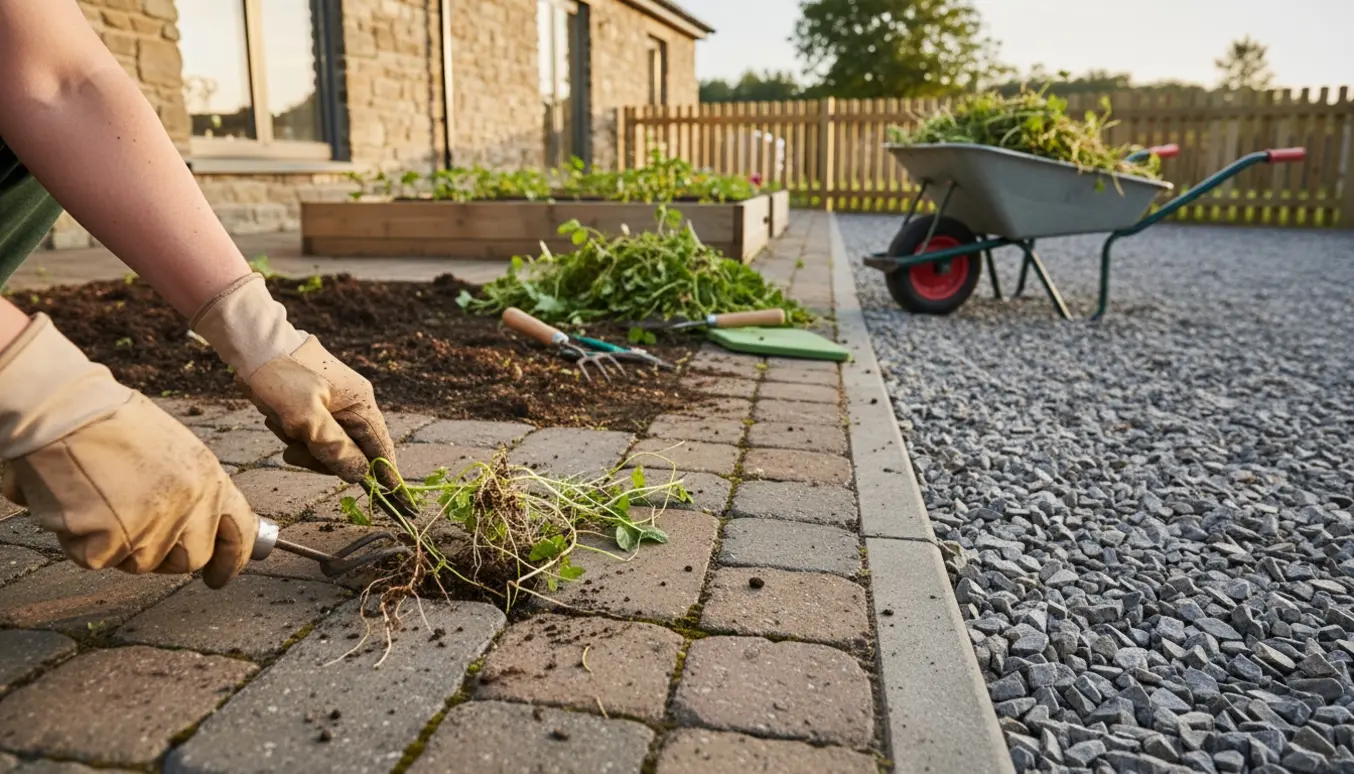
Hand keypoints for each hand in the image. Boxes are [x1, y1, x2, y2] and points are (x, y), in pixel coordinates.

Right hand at [0, 314, 254, 587]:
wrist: (62, 413)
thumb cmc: (109, 424)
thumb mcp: (172, 450)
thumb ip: (190, 489)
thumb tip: (197, 528)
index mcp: (209, 477)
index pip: (238, 532)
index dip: (230, 560)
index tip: (219, 577)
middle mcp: (190, 503)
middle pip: (189, 559)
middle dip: (165, 556)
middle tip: (134, 532)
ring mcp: (153, 524)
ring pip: (140, 562)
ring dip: (119, 544)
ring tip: (99, 500)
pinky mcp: (112, 540)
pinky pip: (98, 559)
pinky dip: (82, 541)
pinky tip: (76, 505)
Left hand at [190, 273, 399, 487]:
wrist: (252, 343)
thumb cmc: (280, 375)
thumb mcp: (305, 416)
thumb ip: (334, 447)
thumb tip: (360, 474)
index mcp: (361, 403)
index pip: (382, 447)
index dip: (386, 474)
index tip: (395, 499)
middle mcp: (355, 404)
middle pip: (352, 451)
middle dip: (321, 456)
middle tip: (294, 448)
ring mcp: (336, 404)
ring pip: (329, 444)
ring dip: (303, 444)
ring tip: (281, 425)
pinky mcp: (317, 403)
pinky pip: (314, 433)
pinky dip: (295, 433)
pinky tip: (279, 418)